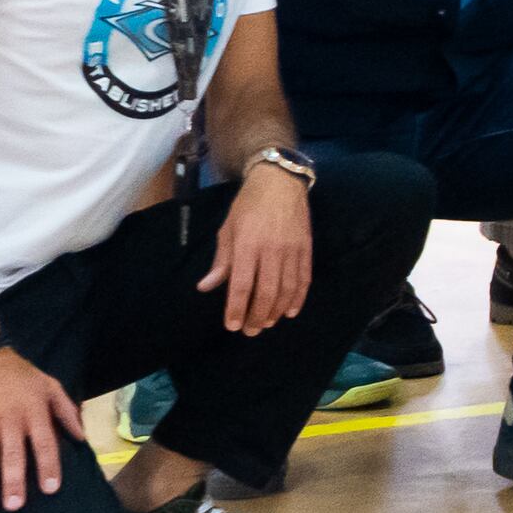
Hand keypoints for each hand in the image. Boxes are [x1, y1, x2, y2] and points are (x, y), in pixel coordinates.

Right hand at [0, 344, 75, 509]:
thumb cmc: (20, 374)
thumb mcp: (49, 385)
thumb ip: (66, 410)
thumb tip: (81, 437)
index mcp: (34, 412)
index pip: (44, 443)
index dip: (48, 466)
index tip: (50, 489)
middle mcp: (9, 420)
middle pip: (12, 454)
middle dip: (12, 481)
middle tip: (14, 505)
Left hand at [200, 169, 315, 331]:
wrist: (280, 182)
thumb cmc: (248, 206)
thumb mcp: (227, 229)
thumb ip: (221, 261)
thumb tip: (206, 287)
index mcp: (247, 245)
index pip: (241, 285)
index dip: (236, 309)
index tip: (232, 326)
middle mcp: (271, 250)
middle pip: (266, 292)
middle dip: (257, 316)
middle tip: (250, 331)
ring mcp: (292, 250)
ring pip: (286, 289)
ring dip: (277, 311)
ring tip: (267, 323)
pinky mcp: (306, 249)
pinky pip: (304, 279)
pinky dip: (298, 298)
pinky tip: (290, 311)